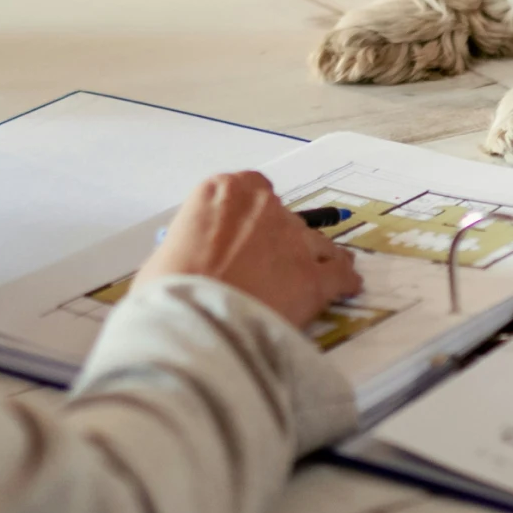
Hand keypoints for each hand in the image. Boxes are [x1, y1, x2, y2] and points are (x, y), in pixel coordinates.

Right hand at [134, 172, 362, 330]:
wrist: (192, 324)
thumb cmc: (168, 292)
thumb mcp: (165, 255)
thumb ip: (192, 246)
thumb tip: (195, 262)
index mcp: (222, 191)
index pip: (250, 188)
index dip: (252, 216)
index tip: (249, 235)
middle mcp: (263, 207)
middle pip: (283, 218)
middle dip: (280, 241)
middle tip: (271, 268)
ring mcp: (293, 240)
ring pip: (316, 243)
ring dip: (315, 257)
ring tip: (319, 272)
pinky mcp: (314, 277)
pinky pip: (339, 274)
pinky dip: (344, 281)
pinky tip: (347, 288)